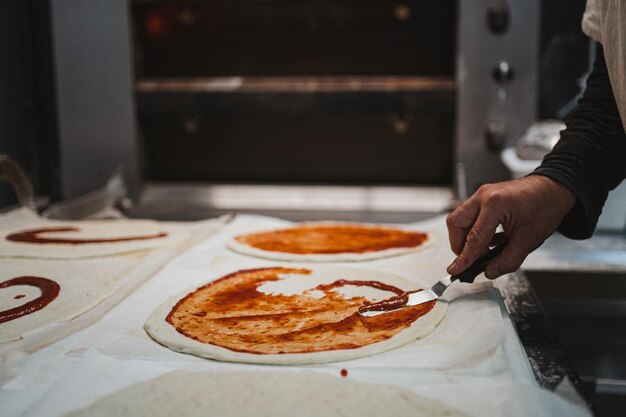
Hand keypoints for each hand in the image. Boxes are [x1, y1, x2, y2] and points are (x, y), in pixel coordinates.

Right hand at [446, 175, 575, 278]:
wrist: (553, 189)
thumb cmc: (545, 207)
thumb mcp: (529, 239)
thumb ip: (508, 259)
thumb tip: (490, 271)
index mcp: (495, 205)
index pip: (473, 238)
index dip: (464, 258)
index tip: (456, 270)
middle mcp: (483, 196)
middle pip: (456, 223)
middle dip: (459, 244)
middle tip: (470, 259)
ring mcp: (482, 194)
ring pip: (460, 218)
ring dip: (467, 237)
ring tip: (484, 250)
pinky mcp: (484, 197)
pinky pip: (470, 215)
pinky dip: (474, 230)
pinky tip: (489, 240)